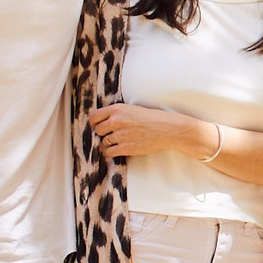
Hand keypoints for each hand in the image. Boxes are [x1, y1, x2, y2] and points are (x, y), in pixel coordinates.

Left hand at [88, 103, 215, 161]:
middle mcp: (116, 121)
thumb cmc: (153, 118)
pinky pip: (109, 152)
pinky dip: (112, 152)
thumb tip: (100, 120)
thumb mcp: (133, 109)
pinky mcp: (126, 148)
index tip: (100, 125)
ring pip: (103, 142)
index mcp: (117, 109)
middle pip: (97, 130)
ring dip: (109, 143)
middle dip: (103, 133)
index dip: (95, 122)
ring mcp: (120, 135)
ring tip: (120, 142)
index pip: (93, 117)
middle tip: (113, 134)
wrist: (169, 129)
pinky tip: (120, 149)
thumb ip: (117, 113)